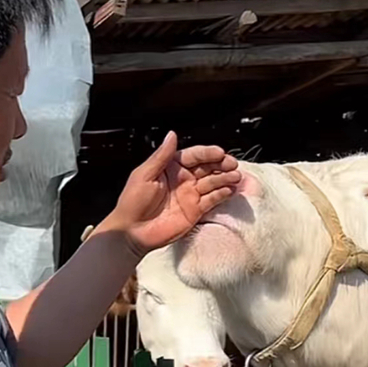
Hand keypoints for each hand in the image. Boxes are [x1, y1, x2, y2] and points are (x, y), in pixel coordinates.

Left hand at [96, 131, 240, 256]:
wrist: (132, 232)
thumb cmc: (133, 202)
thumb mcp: (144, 175)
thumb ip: (162, 156)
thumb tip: (172, 134)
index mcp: (171, 167)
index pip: (193, 155)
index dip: (207, 153)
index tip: (219, 152)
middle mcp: (183, 179)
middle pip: (207, 167)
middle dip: (221, 164)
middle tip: (232, 164)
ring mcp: (190, 194)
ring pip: (212, 182)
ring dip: (225, 178)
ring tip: (235, 176)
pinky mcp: (195, 210)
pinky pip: (212, 200)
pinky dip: (222, 194)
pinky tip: (230, 190)